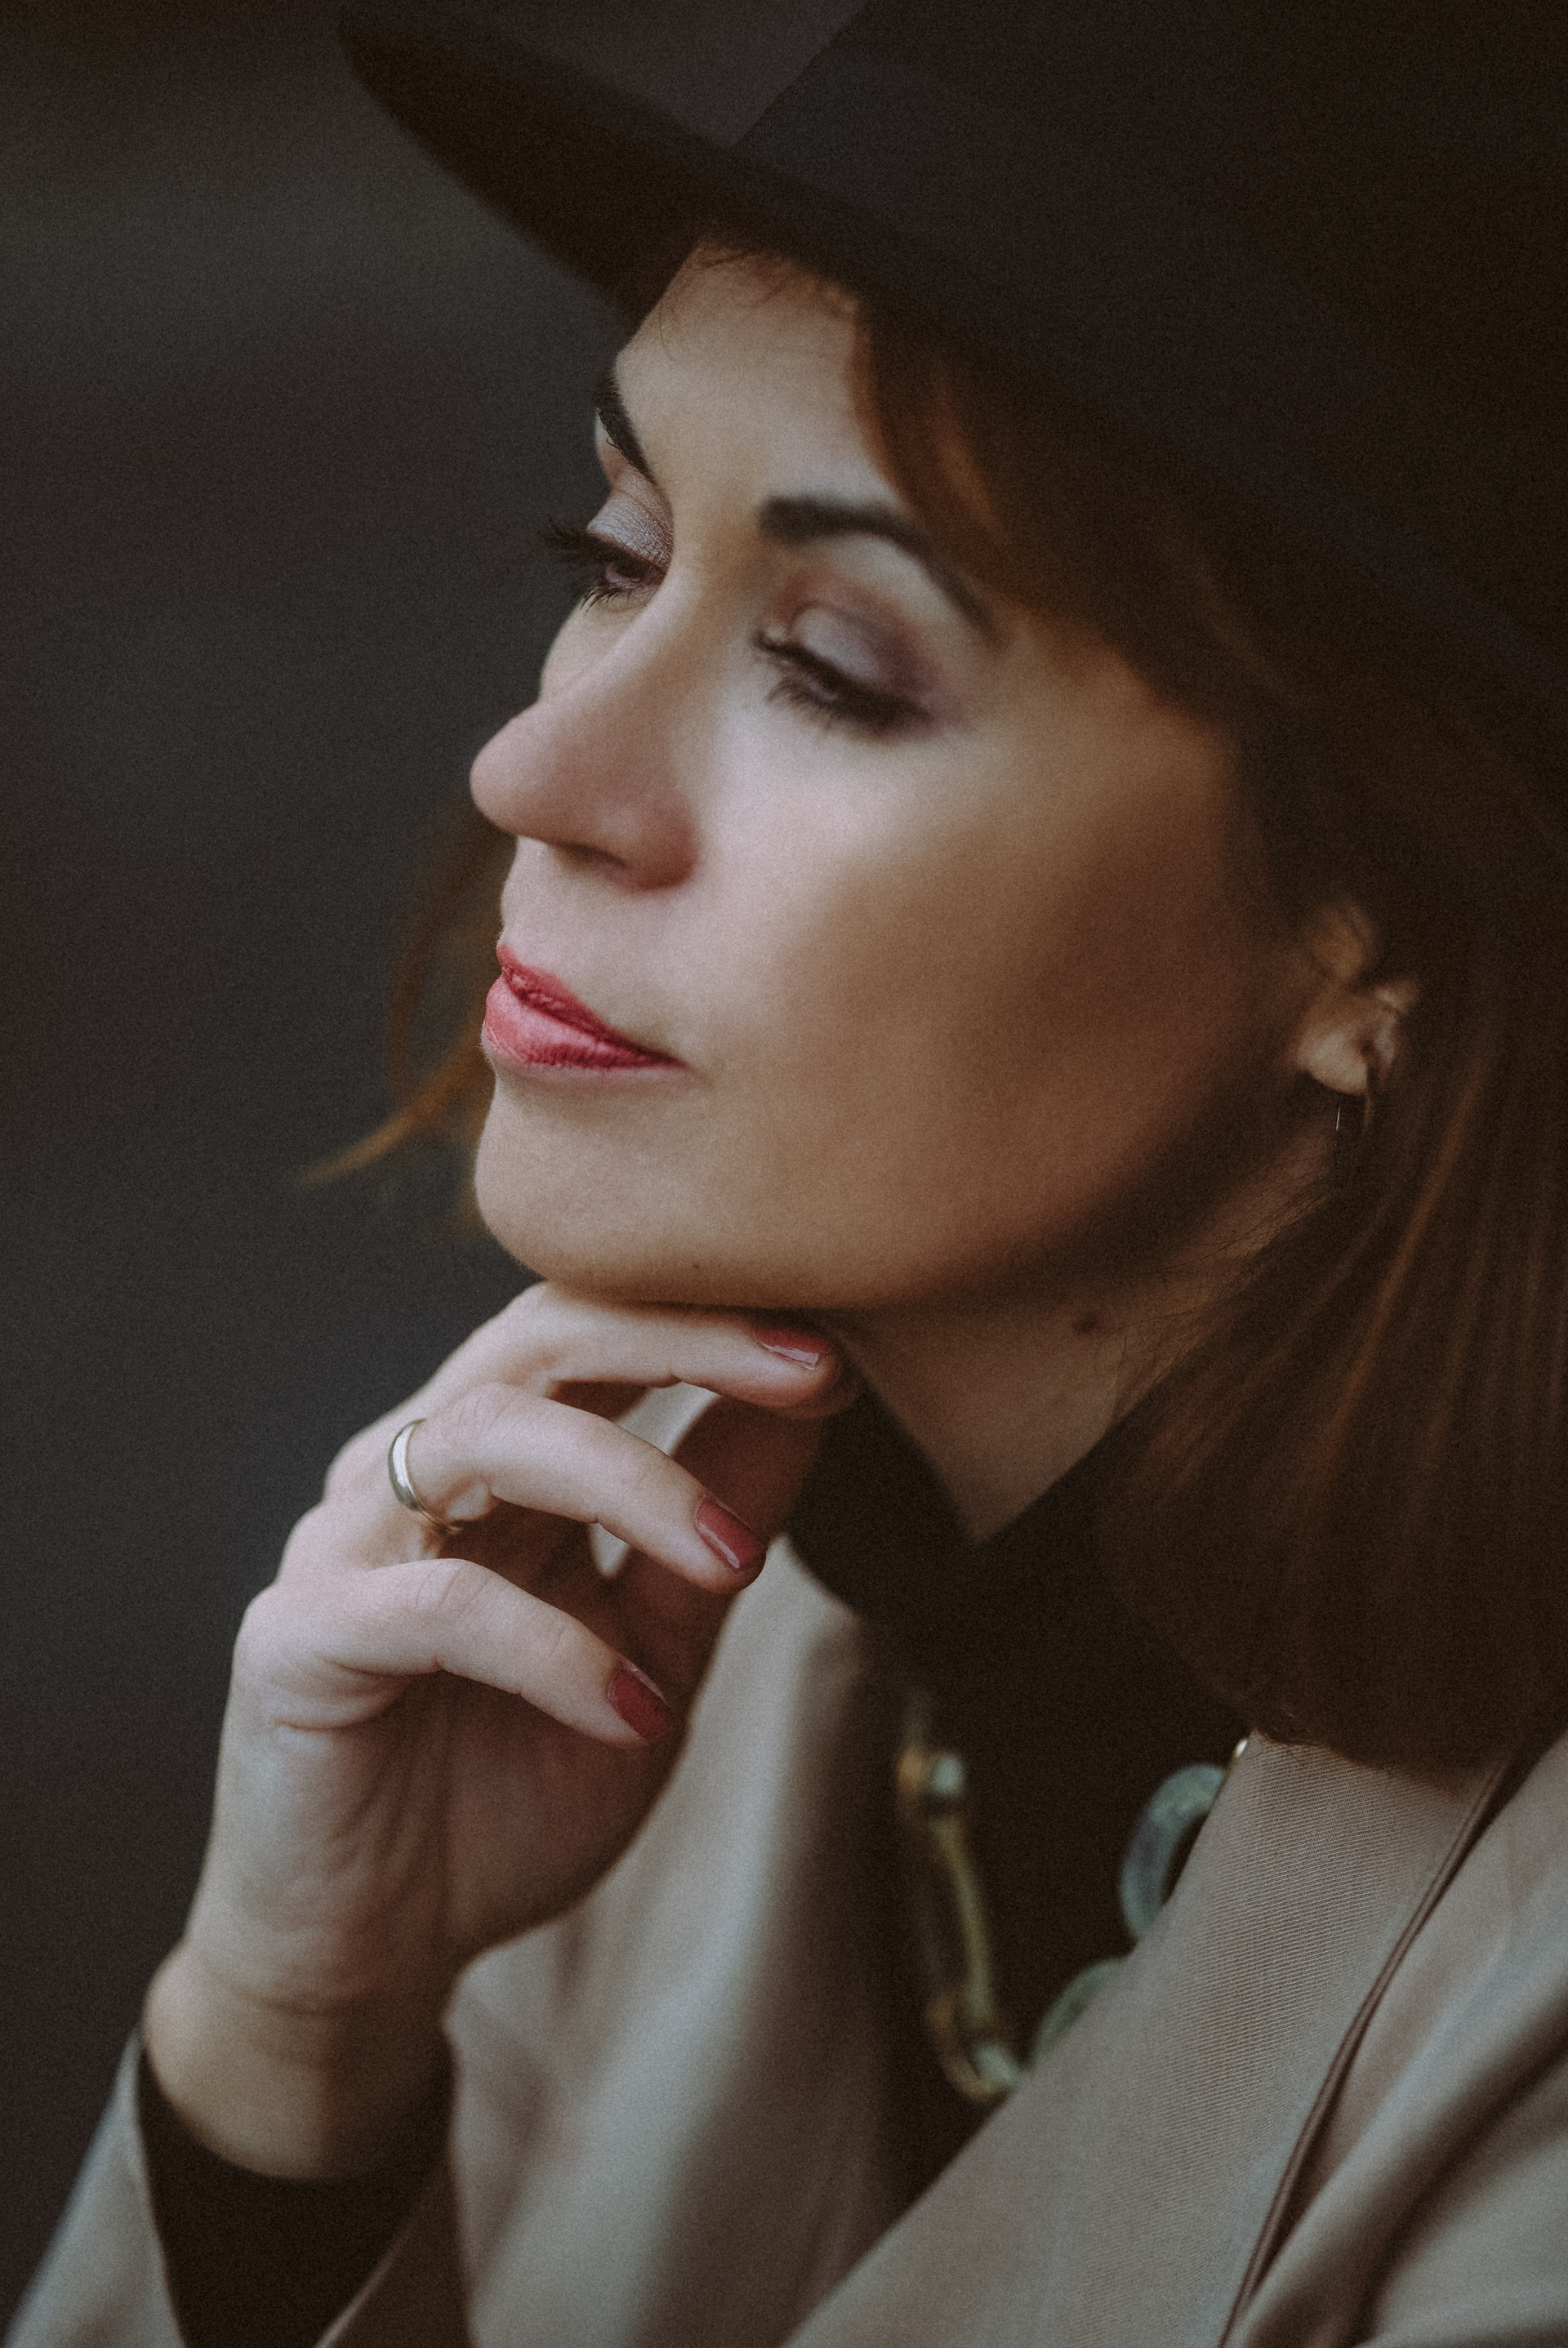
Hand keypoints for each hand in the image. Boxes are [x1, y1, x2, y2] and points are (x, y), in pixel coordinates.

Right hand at [143, 1285, 850, 2172]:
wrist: (375, 1946)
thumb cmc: (509, 1782)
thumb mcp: (654, 1644)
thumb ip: (716, 1523)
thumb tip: (816, 1403)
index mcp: (495, 1457)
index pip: (592, 1325)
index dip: (709, 1315)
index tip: (838, 1352)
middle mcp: (413, 1469)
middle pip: (537, 1336)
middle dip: (683, 1338)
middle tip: (813, 1377)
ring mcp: (346, 1542)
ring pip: (488, 1436)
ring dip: (636, 1484)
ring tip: (737, 1563)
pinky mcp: (302, 1638)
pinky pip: (440, 1603)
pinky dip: (555, 1649)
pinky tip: (633, 1712)